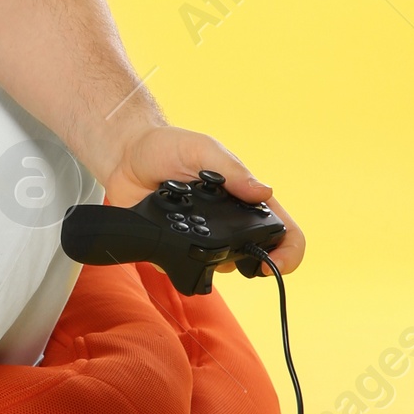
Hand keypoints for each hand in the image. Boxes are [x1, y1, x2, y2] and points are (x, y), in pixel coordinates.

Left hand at [102, 125, 304, 274]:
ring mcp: (203, 238)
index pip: (283, 231)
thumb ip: (233, 170)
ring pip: (219, 267)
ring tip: (185, 225)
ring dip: (207, 257)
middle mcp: (229, 223)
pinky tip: (163, 231)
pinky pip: (180, 267)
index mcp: (246, 198)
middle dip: (246, 261)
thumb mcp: (203, 149)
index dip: (288, 253)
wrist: (125, 155)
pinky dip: (173, 257)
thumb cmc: (169, 146)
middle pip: (255, 256)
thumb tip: (264, 192)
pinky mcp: (175, 247)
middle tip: (225, 251)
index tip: (271, 264)